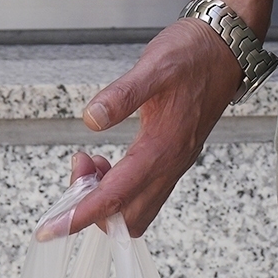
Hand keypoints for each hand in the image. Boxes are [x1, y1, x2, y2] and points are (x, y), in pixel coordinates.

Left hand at [40, 20, 244, 238]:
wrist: (227, 47)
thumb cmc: (193, 54)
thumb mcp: (155, 65)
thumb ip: (123, 95)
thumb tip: (92, 120)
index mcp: (163, 146)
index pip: (116, 196)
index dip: (80, 216)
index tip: (51, 230)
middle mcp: (171, 163)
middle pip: (127, 217)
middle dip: (92, 208)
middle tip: (78, 168)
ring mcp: (175, 162)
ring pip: (137, 209)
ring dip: (106, 200)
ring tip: (90, 163)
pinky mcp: (175, 156)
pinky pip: (145, 193)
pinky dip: (119, 189)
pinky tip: (107, 161)